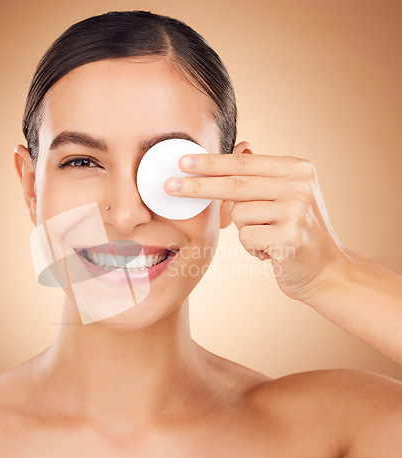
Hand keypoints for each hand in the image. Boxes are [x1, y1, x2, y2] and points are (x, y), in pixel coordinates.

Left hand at [165, 145, 350, 300]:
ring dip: (244, 230)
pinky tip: (271, 251)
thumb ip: (261, 177)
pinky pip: (246, 237)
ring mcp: (297, 210)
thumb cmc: (297, 232)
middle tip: (169, 186)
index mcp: (297, 168)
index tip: (183, 162)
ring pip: (239, 214)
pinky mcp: (290, 236)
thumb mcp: (286, 196)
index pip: (243, 163)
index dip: (210, 163)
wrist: (326, 270)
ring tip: (266, 237)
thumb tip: (238, 148)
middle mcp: (299, 185)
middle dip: (197, 186)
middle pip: (234, 184)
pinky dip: (252, 247)